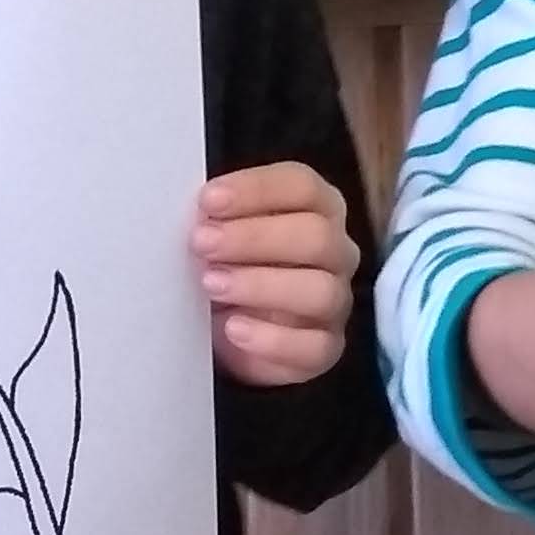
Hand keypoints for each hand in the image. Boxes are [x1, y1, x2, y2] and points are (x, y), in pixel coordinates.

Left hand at [197, 162, 359, 388]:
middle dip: (253, 237)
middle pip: (316, 235)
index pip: (303, 187)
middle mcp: (335, 252)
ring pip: (320, 291)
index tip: (208, 200)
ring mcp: (335, 302)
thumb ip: (216, 218)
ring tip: (212, 284)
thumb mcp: (219, 233)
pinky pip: (313, 346)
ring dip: (261, 285)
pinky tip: (233, 329)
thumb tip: (199, 215)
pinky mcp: (326, 348)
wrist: (226, 327)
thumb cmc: (227, 264)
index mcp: (316, 209)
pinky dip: (271, 340)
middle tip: (202, 243)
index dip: (257, 190)